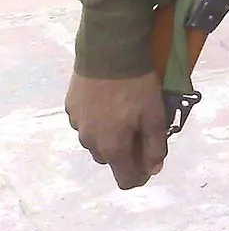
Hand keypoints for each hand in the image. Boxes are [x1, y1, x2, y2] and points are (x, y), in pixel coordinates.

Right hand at [65, 71, 167, 189]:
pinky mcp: (71, 107)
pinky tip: (107, 99)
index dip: (141, 174)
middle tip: (139, 126)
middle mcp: (90, 142)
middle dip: (125, 150)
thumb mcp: (154, 113)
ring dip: (109, 134)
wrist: (109, 50)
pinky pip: (86, 122)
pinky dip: (97, 117)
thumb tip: (154, 169)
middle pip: (111, 159)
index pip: (126, 179)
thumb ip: (155, 145)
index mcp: (112, 148)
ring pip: (96, 140)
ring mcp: (77, 124)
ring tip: (122, 110)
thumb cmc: (136, 84)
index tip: (150, 159)